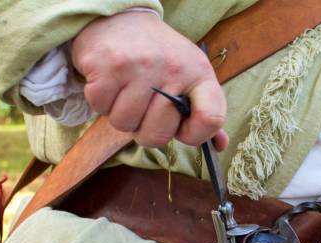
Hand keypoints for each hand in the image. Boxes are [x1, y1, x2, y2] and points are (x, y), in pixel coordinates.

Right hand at [71, 12, 227, 149]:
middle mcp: (173, 68)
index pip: (211, 118)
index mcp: (200, 73)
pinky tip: (110, 83)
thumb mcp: (190, 75)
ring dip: (121, 116)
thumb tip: (219, 145)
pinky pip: (101, 108)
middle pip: (157, 135)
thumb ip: (204, 111)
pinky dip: (101, 102)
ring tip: (126, 91)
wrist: (120, 18)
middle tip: (145, 108)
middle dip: (146, 130)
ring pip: (125, 124)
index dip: (196, 136)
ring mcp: (139, 67)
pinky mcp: (108, 66)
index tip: (183, 130)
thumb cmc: (158, 56)